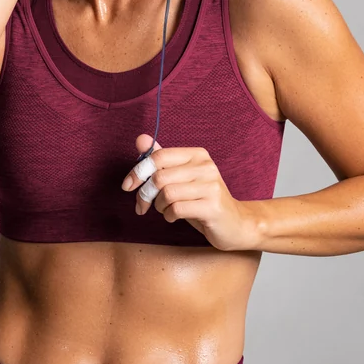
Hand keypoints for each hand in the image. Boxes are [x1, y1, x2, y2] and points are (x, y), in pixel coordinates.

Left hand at [120, 134, 259, 251]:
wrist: (235, 223)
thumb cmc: (202, 200)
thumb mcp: (181, 178)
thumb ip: (162, 159)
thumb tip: (141, 139)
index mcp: (198, 155)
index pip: (159, 156)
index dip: (138, 171)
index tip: (128, 186)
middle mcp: (206, 167)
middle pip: (160, 177)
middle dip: (145, 194)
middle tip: (143, 205)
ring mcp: (211, 186)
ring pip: (167, 193)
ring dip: (158, 206)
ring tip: (165, 210)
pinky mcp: (212, 206)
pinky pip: (177, 209)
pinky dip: (168, 216)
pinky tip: (174, 217)